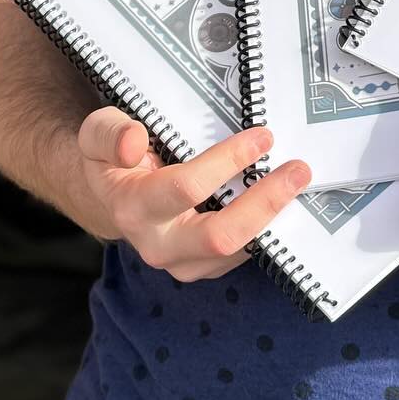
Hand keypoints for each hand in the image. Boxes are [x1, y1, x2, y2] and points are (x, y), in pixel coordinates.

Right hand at [77, 110, 310, 281]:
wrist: (114, 196)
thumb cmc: (113, 157)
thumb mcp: (98, 133)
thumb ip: (110, 133)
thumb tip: (134, 142)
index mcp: (133, 207)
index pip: (185, 188)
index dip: (226, 162)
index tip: (262, 136)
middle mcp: (158, 244)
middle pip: (219, 236)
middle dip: (264, 202)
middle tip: (299, 169)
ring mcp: (184, 262)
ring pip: (236, 250)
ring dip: (273, 216)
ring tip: (299, 180)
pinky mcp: (205, 266)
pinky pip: (242, 254)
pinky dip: (268, 227)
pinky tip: (286, 199)